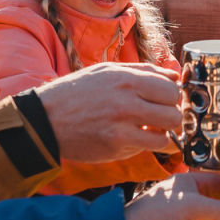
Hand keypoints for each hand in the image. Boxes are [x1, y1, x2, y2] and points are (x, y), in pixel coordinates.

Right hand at [34, 62, 183, 162]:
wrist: (45, 119)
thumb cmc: (76, 93)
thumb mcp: (107, 71)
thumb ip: (143, 71)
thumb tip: (174, 76)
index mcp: (126, 79)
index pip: (172, 88)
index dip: (172, 96)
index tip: (165, 101)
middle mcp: (127, 101)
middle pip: (174, 112)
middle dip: (172, 116)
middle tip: (161, 118)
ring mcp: (122, 126)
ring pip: (167, 133)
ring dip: (164, 133)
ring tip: (151, 130)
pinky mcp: (116, 146)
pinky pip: (150, 148)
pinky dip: (150, 145)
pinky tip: (138, 139)